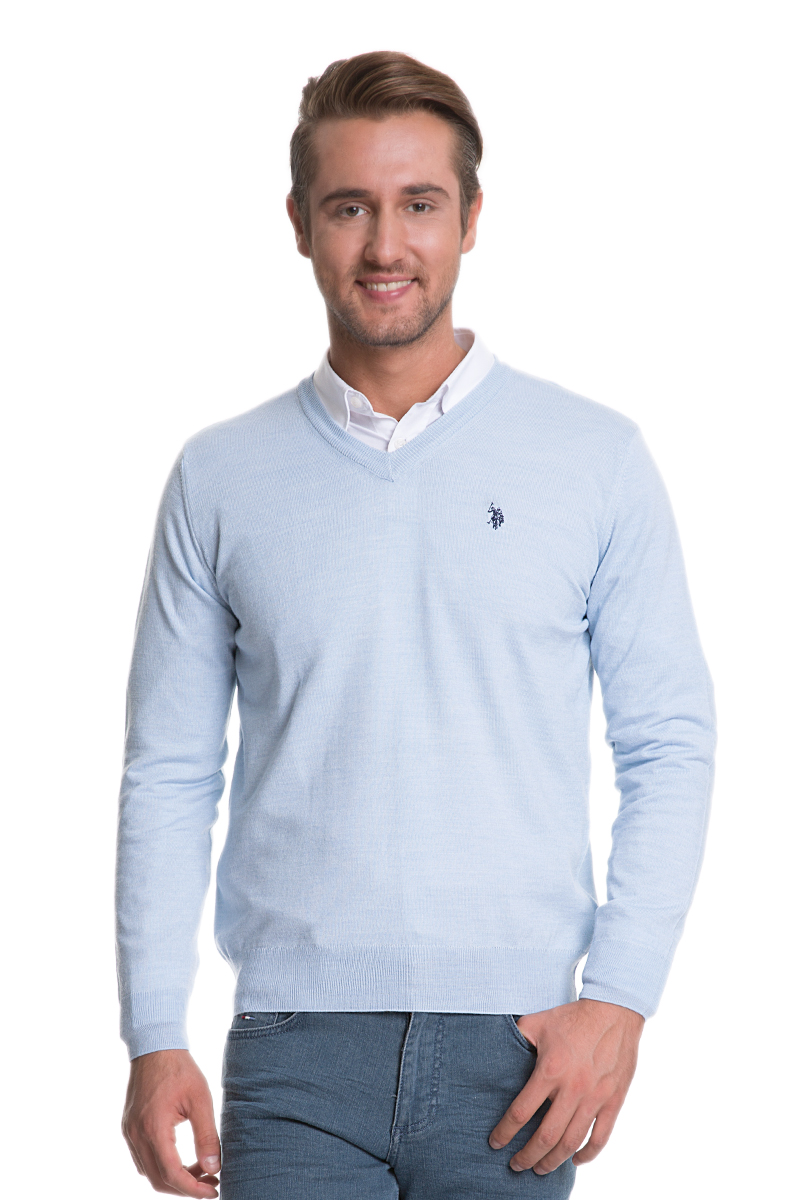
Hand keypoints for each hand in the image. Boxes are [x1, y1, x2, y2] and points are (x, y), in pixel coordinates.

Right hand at [122, 1048, 220, 1196]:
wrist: (155, 1046)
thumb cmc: (180, 1069)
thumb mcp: (200, 1100)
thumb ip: (206, 1136)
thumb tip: (214, 1167)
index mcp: (154, 1129)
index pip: (172, 1174)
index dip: (193, 1188)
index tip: (214, 1190)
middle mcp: (136, 1135)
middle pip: (158, 1180)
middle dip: (185, 1187)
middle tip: (211, 1182)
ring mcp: (130, 1132)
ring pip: (149, 1172)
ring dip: (174, 1177)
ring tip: (201, 1170)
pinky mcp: (129, 1127)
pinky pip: (142, 1158)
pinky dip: (161, 1165)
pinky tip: (182, 1158)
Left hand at [489, 998, 643, 1173]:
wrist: (614, 1011)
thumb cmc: (573, 1017)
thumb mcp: (538, 1022)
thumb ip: (518, 1038)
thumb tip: (497, 1050)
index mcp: (550, 1070)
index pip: (521, 1112)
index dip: (505, 1132)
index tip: (495, 1142)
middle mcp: (572, 1089)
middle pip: (545, 1137)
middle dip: (527, 1156)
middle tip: (515, 1165)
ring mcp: (595, 1098)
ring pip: (571, 1143)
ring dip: (553, 1161)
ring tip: (539, 1169)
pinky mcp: (613, 1101)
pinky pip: (600, 1137)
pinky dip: (587, 1155)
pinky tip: (574, 1161)